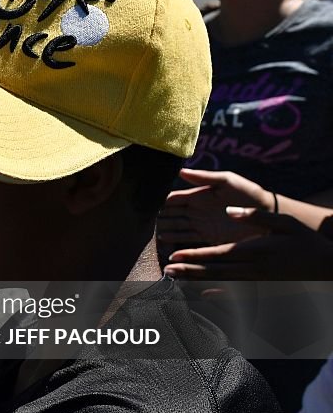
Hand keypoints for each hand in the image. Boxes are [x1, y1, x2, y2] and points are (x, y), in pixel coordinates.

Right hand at [158, 169, 272, 245]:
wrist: (267, 214)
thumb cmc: (249, 194)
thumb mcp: (227, 181)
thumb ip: (204, 177)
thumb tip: (181, 171)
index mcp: (199, 195)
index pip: (174, 199)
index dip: (161, 201)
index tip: (148, 204)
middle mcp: (197, 210)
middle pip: (172, 214)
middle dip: (159, 217)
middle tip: (145, 221)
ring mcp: (201, 225)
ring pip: (177, 227)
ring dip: (165, 229)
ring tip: (153, 233)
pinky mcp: (208, 238)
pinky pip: (187, 239)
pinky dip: (175, 240)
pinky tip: (164, 241)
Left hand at [165, 209, 332, 280]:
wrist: (327, 266)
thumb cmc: (305, 241)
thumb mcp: (284, 222)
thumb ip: (256, 216)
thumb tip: (230, 210)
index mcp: (254, 250)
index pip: (217, 253)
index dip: (195, 255)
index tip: (175, 255)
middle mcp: (252, 268)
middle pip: (213, 270)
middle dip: (188, 271)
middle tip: (166, 271)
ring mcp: (256, 280)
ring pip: (220, 281)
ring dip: (196, 281)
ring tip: (175, 280)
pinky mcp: (261, 287)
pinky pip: (235, 293)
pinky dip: (217, 294)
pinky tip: (201, 295)